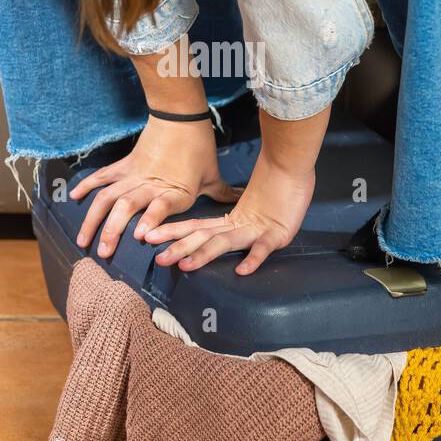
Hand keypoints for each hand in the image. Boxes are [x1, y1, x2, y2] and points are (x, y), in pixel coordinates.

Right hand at [70, 115, 240, 258]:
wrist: (181, 116)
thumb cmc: (199, 149)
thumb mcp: (213, 176)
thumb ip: (223, 195)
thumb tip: (242, 203)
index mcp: (175, 190)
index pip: (162, 206)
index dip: (151, 220)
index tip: (141, 238)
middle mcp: (151, 185)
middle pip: (126, 207)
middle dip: (112, 231)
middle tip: (104, 253)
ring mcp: (133, 175)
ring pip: (107, 197)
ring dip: (93, 219)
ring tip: (83, 240)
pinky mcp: (124, 166)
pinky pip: (102, 177)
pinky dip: (86, 187)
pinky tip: (73, 199)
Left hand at [145, 149, 315, 274]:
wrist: (292, 170)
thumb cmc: (272, 193)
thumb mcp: (246, 212)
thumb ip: (228, 225)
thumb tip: (207, 237)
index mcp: (228, 221)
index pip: (194, 226)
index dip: (172, 232)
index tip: (148, 237)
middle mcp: (237, 225)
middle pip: (203, 236)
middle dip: (179, 247)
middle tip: (158, 258)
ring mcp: (255, 229)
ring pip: (224, 242)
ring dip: (204, 254)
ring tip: (185, 265)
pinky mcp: (277, 233)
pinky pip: (263, 248)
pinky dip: (253, 258)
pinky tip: (242, 270)